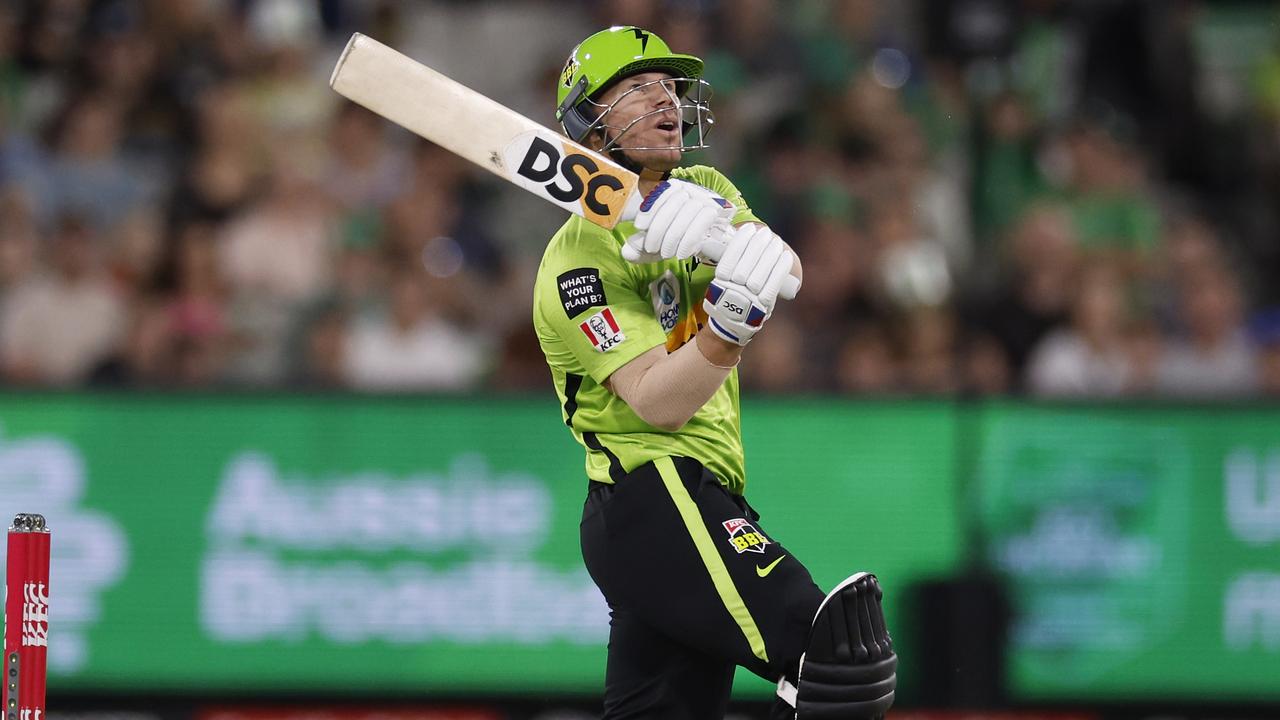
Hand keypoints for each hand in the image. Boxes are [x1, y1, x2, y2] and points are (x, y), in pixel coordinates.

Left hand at [622, 179, 734, 262]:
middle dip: (659, 229)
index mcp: (673, 190)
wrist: (708, 244)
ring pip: (688, 213)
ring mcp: (705, 198)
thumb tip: (627, 252)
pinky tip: (682, 253)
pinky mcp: (717, 210)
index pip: (661, 193)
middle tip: (652, 248)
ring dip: (673, 237)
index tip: (639, 227)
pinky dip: (689, 240)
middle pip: (673, 204)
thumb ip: (639, 248)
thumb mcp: (655, 244)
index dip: (649, 209)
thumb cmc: (678, 240)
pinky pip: (702, 222)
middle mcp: (690, 190)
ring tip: (666, 254)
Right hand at [701, 224, 792, 345]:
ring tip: (775, 241)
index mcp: (720, 283)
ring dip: (770, 254)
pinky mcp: (762, 305)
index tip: (749, 228)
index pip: (729, 258)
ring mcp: (748, 299)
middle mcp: (733, 291)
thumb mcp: (720, 283)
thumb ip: (728, 266)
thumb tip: (741, 239)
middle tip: (765, 232)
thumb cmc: (728, 298)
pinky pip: (773, 285)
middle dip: (757, 245)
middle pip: (746, 264)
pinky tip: (786, 256)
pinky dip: (781, 269)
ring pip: (760, 273)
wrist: (731, 325)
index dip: (740, 241)